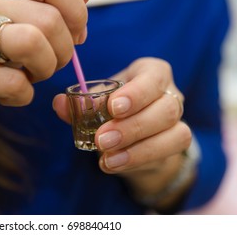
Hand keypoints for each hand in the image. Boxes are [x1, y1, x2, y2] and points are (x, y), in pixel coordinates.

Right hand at [0, 0, 93, 119]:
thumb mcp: (15, 15)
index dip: (76, 10)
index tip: (76, 33)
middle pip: (49, 20)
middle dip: (63, 51)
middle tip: (52, 63)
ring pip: (33, 45)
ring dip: (46, 69)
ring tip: (32, 75)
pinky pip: (15, 84)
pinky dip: (23, 96)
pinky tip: (10, 94)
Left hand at [53, 57, 192, 202]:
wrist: (134, 132)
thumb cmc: (114, 107)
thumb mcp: (98, 101)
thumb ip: (80, 103)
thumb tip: (59, 103)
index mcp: (151, 73)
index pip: (153, 76)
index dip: (137, 93)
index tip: (113, 107)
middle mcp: (170, 94)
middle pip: (166, 107)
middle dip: (132, 126)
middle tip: (102, 139)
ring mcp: (177, 120)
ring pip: (175, 132)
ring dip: (138, 148)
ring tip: (106, 156)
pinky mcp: (177, 142)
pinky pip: (169, 152)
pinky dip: (139, 159)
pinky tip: (113, 163)